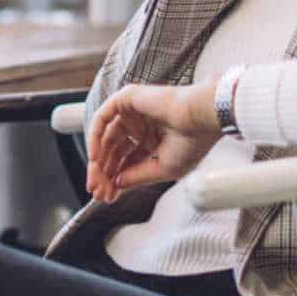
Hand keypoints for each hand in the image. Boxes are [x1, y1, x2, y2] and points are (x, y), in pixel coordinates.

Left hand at [84, 78, 222, 202]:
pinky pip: (102, 119)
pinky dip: (94, 138)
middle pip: (113, 151)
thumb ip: (137, 175)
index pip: (126, 160)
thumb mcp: (162, 168)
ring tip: (96, 180)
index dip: (115, 179)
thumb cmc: (194, 141)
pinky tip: (95, 159)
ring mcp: (132, 112)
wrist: (202, 118)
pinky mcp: (126, 99)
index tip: (107, 196)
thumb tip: (117, 183)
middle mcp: (140, 125)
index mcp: (153, 139)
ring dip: (98, 160)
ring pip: (105, 137)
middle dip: (104, 173)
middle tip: (98, 191)